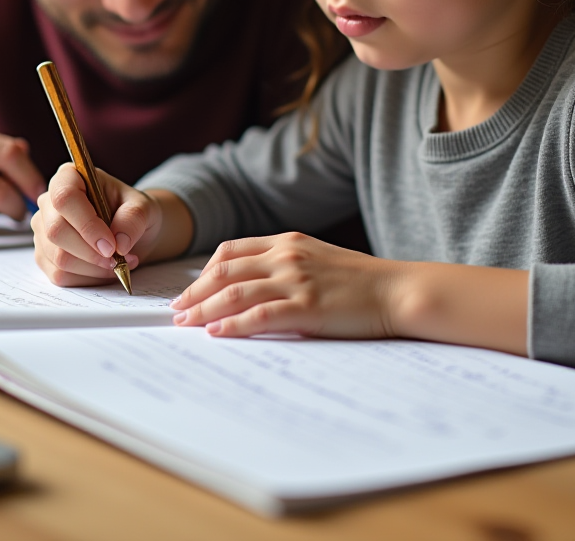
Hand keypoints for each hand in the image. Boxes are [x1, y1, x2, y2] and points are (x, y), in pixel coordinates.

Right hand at [32, 164, 192, 285]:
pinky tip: (105, 269)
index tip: (111, 245)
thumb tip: (119, 243)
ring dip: (93, 267)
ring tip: (119, 262)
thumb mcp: (144, 207)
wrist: (131, 231)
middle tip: (119, 258)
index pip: (65, 197)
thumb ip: (134, 218)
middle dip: (91, 252)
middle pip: (56, 231)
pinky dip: (88, 278)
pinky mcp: (44, 255)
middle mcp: (49, 202)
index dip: (87, 224)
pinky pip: (59, 274)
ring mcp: (43, 230)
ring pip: (58, 257)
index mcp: (69, 177)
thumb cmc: (132, 212)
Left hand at [169, 233, 402, 337]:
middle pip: (225, 272)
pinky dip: (232, 325)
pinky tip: (216, 333)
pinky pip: (258, 316)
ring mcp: (296, 280)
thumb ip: (286, 266)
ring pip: (235, 293)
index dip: (204, 273)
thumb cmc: (361, 281)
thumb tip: (251, 289)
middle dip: (195, 293)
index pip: (231, 251)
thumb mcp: (318, 259)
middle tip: (176, 311)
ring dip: (204, 310)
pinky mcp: (306, 307)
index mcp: (287, 241)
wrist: (398, 290)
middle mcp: (286, 256)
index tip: (189, 291)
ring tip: (185, 324)